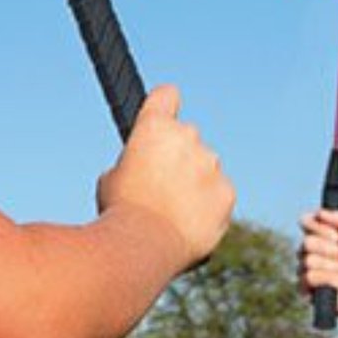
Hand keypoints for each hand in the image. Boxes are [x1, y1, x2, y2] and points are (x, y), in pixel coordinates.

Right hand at [96, 84, 233, 269]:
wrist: (145, 243)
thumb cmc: (121, 209)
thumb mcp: (111, 177)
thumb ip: (133, 163)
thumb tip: (142, 170)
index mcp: (154, 126)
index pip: (167, 94)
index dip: (164, 105)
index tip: (164, 118)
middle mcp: (187, 136)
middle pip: (187, 138)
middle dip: (179, 157)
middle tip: (161, 187)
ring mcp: (210, 163)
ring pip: (206, 168)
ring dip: (196, 182)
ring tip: (174, 213)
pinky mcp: (227, 191)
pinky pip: (219, 195)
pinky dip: (209, 207)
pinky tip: (191, 224)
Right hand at [299, 209, 337, 322]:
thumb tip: (320, 212)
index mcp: (316, 235)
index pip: (305, 221)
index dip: (320, 227)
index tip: (337, 236)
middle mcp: (306, 251)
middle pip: (307, 242)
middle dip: (330, 250)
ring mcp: (303, 269)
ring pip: (309, 261)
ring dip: (334, 267)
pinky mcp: (304, 288)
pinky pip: (309, 278)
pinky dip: (329, 279)